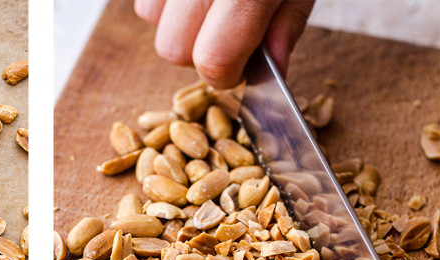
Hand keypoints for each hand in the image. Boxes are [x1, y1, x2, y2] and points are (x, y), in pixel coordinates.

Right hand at [135, 0, 314, 88]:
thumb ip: (288, 21)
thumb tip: (272, 69)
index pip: (213, 59)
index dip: (228, 73)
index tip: (243, 67)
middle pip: (172, 48)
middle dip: (198, 51)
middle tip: (227, 32)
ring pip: (150, 18)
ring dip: (177, 20)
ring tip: (209, 4)